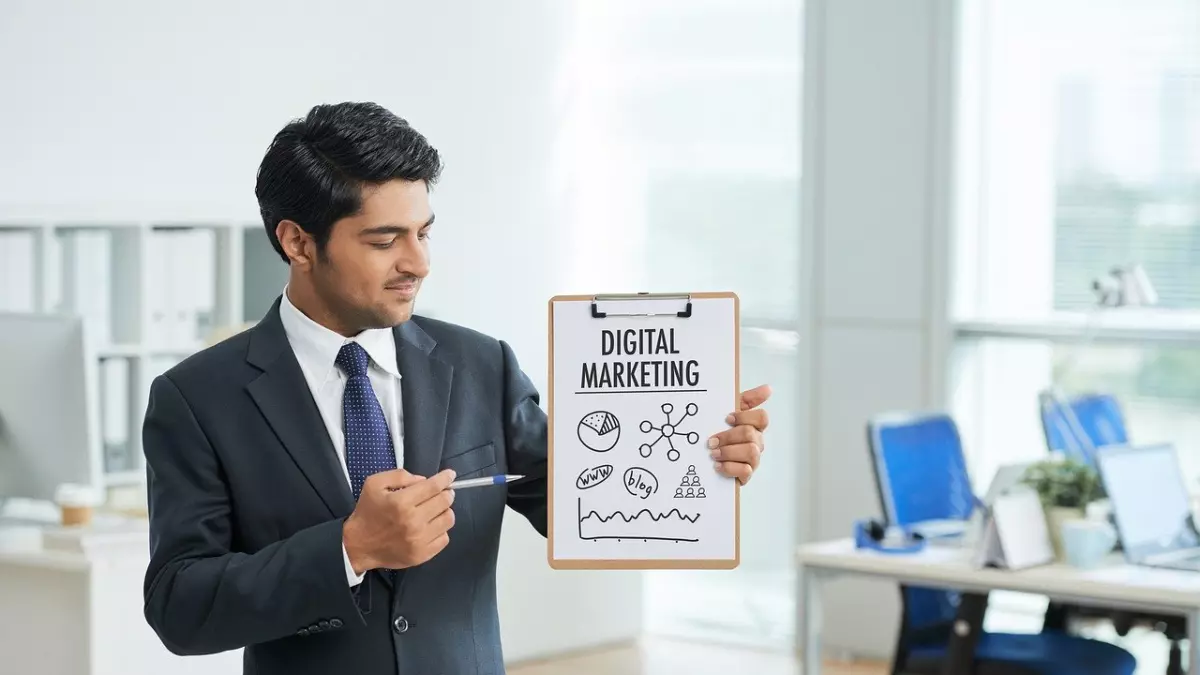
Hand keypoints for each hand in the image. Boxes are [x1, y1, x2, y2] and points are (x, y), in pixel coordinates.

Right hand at [342, 468, 456, 573]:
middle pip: (444, 502)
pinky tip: (430, 527)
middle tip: (442, 492)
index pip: (433, 487)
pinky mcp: (421, 555)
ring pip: (448, 520)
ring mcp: (418, 540)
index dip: (445, 478)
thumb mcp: (374, 484)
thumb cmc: (367, 512)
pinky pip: (444, 539)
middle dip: (446, 493)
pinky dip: (441, 530)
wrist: (358, 545)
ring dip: (445, 511)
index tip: (450, 475)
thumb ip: (400, 476)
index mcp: (401, 502)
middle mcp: (412, 521)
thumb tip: (424, 481)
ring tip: (435, 510)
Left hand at [709, 384, 770, 484]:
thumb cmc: (718, 432)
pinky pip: (745, 471)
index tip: (727, 418)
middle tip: (711, 441)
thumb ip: (746, 400)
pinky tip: (717, 466)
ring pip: (751, 452)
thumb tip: (768, 388)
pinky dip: (729, 467)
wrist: (702, 460)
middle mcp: (756, 442)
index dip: (745, 417)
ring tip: (713, 454)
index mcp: (753, 426)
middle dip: (728, 436)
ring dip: (729, 452)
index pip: (762, 418)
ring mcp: (753, 460)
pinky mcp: (746, 476)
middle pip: (751, 434)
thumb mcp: (726, 413)